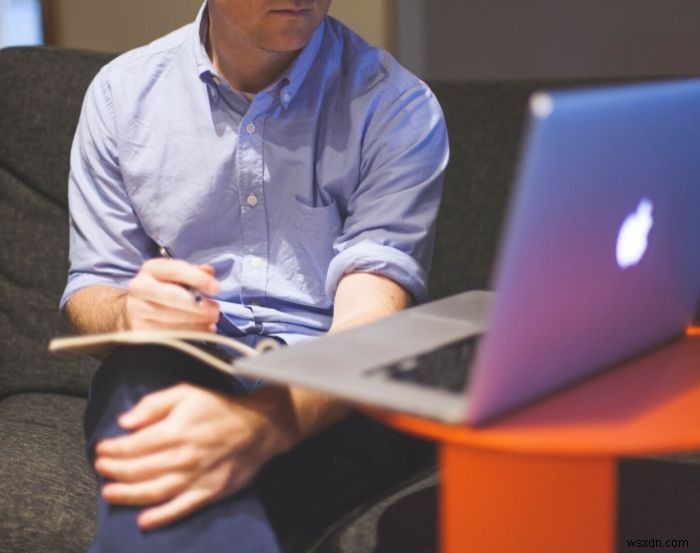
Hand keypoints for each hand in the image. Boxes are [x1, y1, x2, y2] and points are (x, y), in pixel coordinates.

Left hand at [94, 383, 297, 529]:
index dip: (112, 450)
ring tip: (109, 493)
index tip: (101, 449)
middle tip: (101, 469)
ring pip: (153, 492)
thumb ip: (153, 405)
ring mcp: (196, 478)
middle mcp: (183, 457)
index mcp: (175, 431)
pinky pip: (180, 509)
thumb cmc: (220, 407)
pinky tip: (143, 521)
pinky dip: (160, 517)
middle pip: (138, 470)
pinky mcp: (209, 492)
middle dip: (114, 471)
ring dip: (127, 495)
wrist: (260, 426)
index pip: (133, 446)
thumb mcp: (186, 392)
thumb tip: (124, 422)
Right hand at [124, 258, 220, 330]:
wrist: (136, 308)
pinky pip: (168, 333)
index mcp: (151, 269)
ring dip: (196, 321)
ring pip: (170, 317)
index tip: (216, 288)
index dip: (198, 279)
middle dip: (197, 304)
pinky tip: (203, 330)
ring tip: (212, 321)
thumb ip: (194, 272)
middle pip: (171, 296)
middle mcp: (140, 287)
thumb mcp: (177, 276)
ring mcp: (137, 310)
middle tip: (216, 310)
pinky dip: (189, 333)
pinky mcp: (139, 330)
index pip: (175, 270)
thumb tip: (209, 271)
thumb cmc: (164, 288)